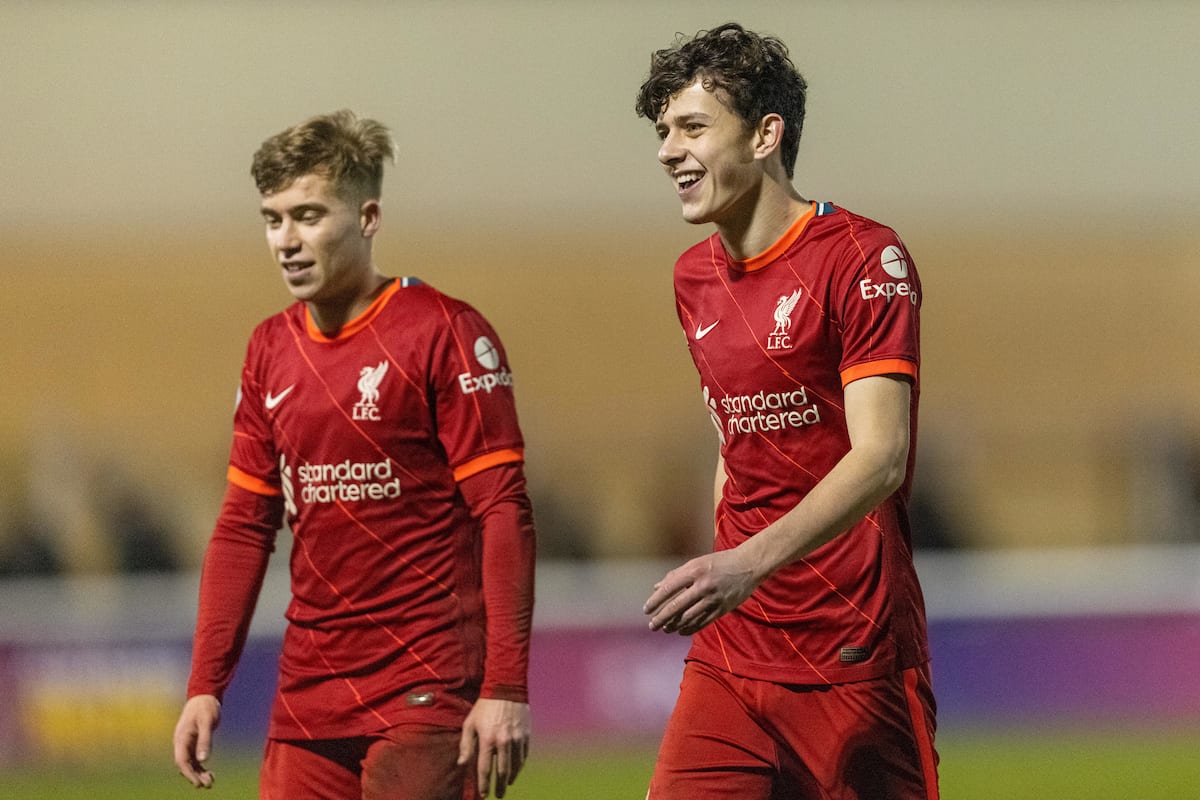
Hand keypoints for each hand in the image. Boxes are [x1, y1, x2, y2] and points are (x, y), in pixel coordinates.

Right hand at [173, 694, 220, 788]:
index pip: (181, 760)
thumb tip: (203, 759)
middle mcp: (182, 742)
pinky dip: (201, 766)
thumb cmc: (205, 707)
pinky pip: (195, 758)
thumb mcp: (207, 722)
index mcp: (181, 738)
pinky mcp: (194, 742)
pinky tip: (209, 773)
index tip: (197, 782)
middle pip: (185, 764)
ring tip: (211, 782)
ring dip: (198, 773)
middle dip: (194, 776)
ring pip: (190, 763)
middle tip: (207, 785)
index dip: (188, 773)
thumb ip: (205, 740)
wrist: (204, 695)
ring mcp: (187, 743)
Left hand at [457, 697, 530, 797]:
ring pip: (515, 765)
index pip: (485, 769)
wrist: (506, 688)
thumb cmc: (485, 706)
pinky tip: (516, 769)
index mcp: (487, 739)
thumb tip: (461, 763)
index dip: (483, 784)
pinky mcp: (526, 734)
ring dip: (511, 777)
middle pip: (502, 771)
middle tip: (498, 795)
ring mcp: (517, 738)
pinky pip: (524, 755)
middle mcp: (503, 741)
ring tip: (506, 784)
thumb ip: (465, 744)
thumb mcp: (470, 723)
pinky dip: (520, 765)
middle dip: (499, 786)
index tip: (483, 794)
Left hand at [643, 548, 759, 634]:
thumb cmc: (719, 562)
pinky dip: (689, 629)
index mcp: (694, 571)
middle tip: (652, 626)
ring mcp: (713, 599)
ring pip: (688, 618)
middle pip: (676, 606)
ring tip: (665, 629)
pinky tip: (680, 631)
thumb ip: (675, 575)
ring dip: (674, 626)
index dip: (655, 601)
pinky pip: (702, 623)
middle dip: (661, 618)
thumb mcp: (696, 563)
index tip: (646, 610)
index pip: (669, 589)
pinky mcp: (722, 609)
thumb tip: (656, 588)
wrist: (748, 566)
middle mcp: (703, 585)